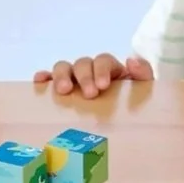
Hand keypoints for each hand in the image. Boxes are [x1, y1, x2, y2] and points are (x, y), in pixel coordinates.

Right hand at [33, 53, 153, 98]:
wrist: (128, 122)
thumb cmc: (133, 103)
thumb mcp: (144, 88)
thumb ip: (143, 73)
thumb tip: (130, 60)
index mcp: (110, 69)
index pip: (103, 61)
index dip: (102, 70)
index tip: (104, 85)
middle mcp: (90, 71)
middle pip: (82, 63)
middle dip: (84, 76)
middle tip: (89, 94)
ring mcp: (74, 79)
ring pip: (64, 67)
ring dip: (62, 76)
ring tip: (63, 91)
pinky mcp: (60, 88)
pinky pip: (48, 79)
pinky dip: (43, 77)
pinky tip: (39, 82)